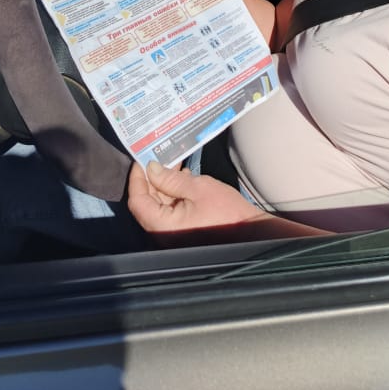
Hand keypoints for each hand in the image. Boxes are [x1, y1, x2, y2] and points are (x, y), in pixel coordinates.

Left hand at [127, 161, 260, 236]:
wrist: (250, 231)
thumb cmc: (226, 212)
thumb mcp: (198, 188)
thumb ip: (171, 179)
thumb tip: (151, 168)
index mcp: (163, 225)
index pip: (138, 200)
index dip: (137, 178)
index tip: (142, 160)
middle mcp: (162, 232)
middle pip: (147, 202)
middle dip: (152, 178)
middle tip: (158, 156)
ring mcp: (172, 233)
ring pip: (159, 204)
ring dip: (164, 183)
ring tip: (173, 163)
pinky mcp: (183, 230)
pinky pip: (170, 209)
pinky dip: (173, 193)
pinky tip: (183, 178)